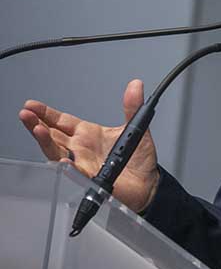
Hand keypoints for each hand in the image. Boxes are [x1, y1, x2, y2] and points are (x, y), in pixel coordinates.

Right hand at [18, 79, 160, 212]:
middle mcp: (80, 148)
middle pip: (53, 135)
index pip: (62, 122)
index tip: (32, 105)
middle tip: (26, 113)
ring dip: (46, 141)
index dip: (47, 113)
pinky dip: (67, 167)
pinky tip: (62, 160)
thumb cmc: (137, 158)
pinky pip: (75, 173)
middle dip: (37, 124)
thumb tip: (136, 85)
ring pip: (57, 152)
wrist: (147, 182)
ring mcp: (82, 163)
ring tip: (37, 129)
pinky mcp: (89, 178)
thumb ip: (133, 107)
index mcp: (88, 134)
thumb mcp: (135, 128)